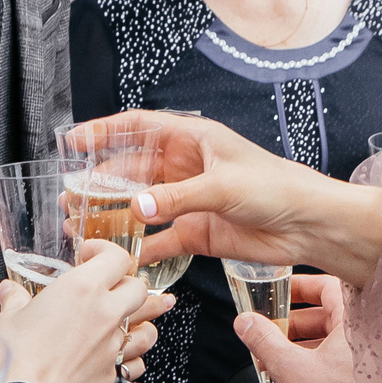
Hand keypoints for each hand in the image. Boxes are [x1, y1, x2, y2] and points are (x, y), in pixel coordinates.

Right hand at [0, 242, 164, 382]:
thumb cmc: (13, 359)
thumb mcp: (8, 319)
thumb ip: (15, 301)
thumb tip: (10, 292)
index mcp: (81, 289)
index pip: (115, 257)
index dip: (105, 252)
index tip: (90, 256)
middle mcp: (105, 314)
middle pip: (138, 288)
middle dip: (126, 284)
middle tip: (107, 288)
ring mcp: (112, 346)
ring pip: (145, 326)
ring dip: (139, 321)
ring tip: (128, 321)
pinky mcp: (112, 374)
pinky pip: (133, 361)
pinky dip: (128, 356)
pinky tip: (117, 356)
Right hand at [64, 111, 381, 287]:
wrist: (310, 225)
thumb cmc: (277, 188)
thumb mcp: (223, 185)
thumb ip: (177, 197)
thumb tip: (137, 207)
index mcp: (193, 140)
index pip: (139, 128)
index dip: (105, 131)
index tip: (75, 140)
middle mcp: (187, 167)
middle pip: (133, 170)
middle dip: (101, 181)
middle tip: (72, 195)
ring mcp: (190, 200)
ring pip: (141, 205)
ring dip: (114, 215)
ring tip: (84, 225)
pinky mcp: (197, 231)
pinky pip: (160, 238)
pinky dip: (141, 247)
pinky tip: (122, 254)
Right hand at [232, 273, 364, 382]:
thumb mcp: (290, 369)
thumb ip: (264, 341)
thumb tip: (246, 322)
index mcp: (355, 320)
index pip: (328, 285)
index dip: (299, 286)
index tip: (278, 292)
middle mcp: (369, 333)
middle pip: (325, 314)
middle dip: (291, 323)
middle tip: (267, 331)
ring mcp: (371, 357)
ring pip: (330, 339)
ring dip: (300, 345)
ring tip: (275, 359)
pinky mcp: (369, 378)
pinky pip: (338, 358)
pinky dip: (315, 361)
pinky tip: (295, 377)